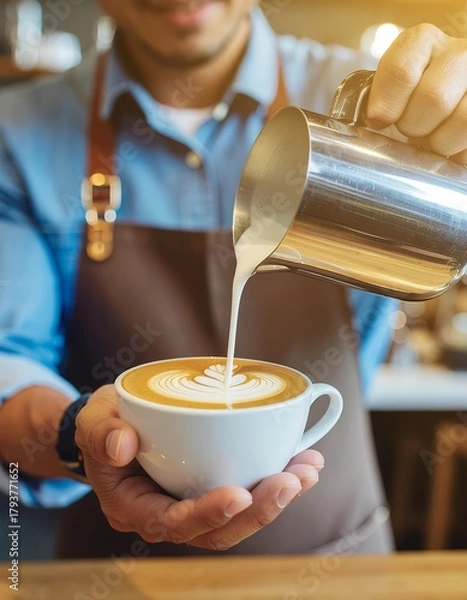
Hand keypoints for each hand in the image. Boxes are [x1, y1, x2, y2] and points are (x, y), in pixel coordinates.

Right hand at [75, 385, 321, 550]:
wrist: (116, 428)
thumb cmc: (105, 426)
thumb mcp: (92, 421)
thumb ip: (100, 432)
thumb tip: (123, 444)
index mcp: (136, 507)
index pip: (173, 522)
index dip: (208, 514)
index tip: (239, 494)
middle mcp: (169, 514)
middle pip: (218, 531)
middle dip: (260, 510)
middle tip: (292, 481)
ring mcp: (194, 503)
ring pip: (240, 516)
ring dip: (278, 497)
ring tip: (308, 469)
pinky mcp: (213, 486)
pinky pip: (247, 492)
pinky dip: (276, 479)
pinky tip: (301, 460)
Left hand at [367, 24, 466, 163]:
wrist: (448, 100)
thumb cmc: (412, 102)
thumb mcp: (392, 92)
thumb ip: (380, 99)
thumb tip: (376, 120)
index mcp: (423, 42)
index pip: (401, 69)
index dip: (386, 104)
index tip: (379, 121)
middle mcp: (459, 53)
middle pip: (433, 97)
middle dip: (414, 126)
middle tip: (411, 129)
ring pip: (462, 120)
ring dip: (440, 141)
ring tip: (434, 137)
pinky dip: (457, 150)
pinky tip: (450, 143)